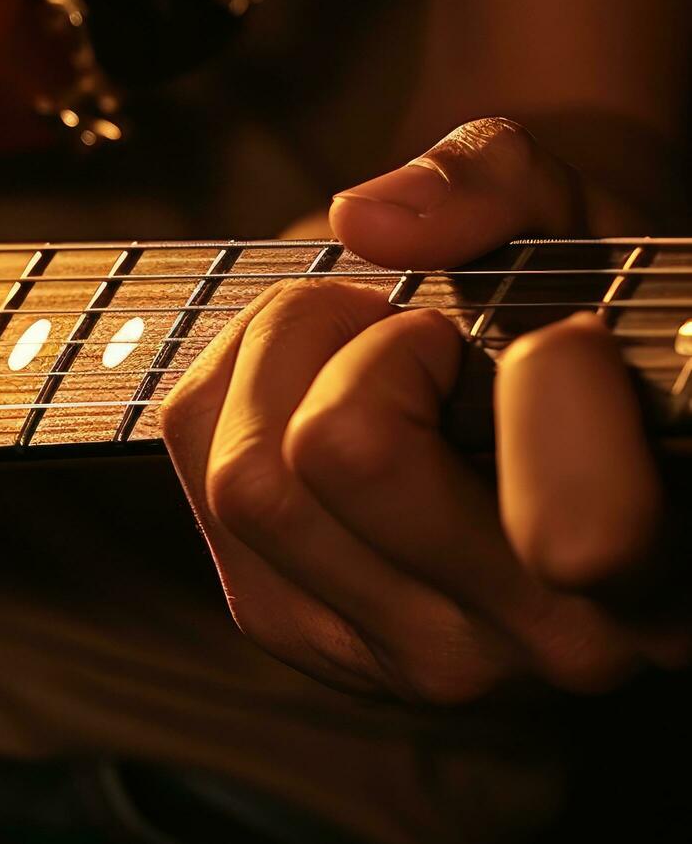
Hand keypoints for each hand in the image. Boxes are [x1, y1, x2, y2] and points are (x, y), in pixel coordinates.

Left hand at [162, 118, 687, 702]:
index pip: (579, 527)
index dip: (549, 384)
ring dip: (282, 360)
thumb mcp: (570, 215)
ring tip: (362, 346)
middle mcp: (542, 645)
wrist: (516, 387)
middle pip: (346, 458)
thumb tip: (365, 222)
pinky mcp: (291, 626)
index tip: (559, 333)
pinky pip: (197, 472)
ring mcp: (403, 656)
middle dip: (371, 342)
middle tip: (429, 330)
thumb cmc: (565, 294)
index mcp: (661, 577)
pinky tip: (306, 385)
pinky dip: (227, 390)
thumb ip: (499, 187)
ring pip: (250, 478)